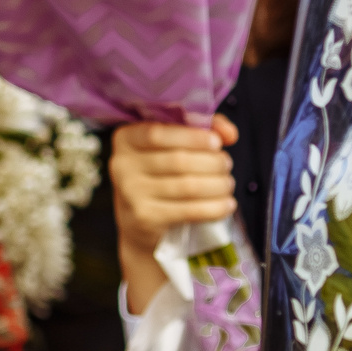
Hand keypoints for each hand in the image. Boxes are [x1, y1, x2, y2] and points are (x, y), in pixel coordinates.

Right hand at [109, 117, 238, 313]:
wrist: (139, 222)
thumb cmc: (160, 174)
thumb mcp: (173, 144)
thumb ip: (200, 129)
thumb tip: (230, 133)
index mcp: (126, 139)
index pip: (157, 134)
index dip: (192, 137)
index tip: (217, 143)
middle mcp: (121, 165)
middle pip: (178, 161)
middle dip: (213, 163)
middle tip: (226, 165)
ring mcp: (131, 194)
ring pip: (188, 186)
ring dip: (218, 185)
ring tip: (228, 184)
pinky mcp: (144, 218)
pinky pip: (189, 211)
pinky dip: (215, 207)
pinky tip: (227, 204)